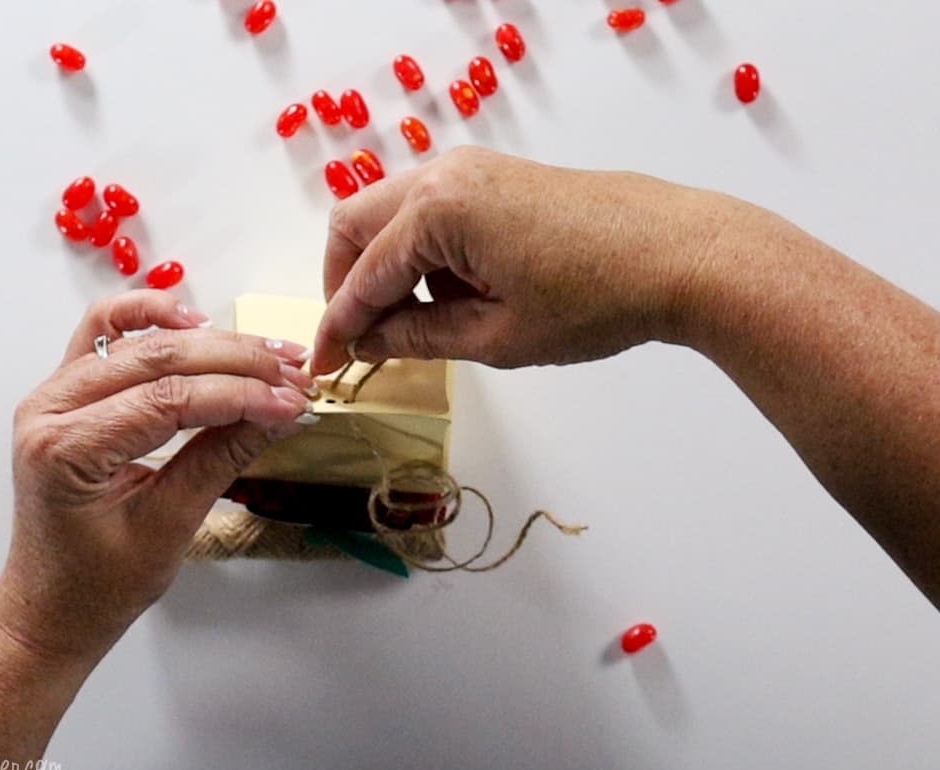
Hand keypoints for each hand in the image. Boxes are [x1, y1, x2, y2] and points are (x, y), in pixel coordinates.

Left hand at [0, 291, 315, 660]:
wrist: (52, 606)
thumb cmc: (97, 583)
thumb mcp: (170, 526)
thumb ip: (220, 458)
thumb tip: (279, 414)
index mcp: (65, 449)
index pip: (167, 400)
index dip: (239, 394)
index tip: (292, 400)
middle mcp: (50, 408)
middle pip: (156, 358)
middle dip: (235, 362)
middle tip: (293, 375)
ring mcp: (55, 394)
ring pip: (138, 338)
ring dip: (209, 340)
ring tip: (266, 353)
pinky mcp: (70, 391)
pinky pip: (107, 333)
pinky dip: (151, 318)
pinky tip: (197, 322)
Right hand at [312, 146, 730, 373]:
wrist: (682, 253)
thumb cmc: (598, 297)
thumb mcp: (496, 336)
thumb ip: (419, 336)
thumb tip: (370, 342)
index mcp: (438, 211)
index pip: (362, 276)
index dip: (339, 327)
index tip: (324, 365)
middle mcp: (445, 174)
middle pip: (355, 225)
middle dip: (346, 283)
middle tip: (360, 338)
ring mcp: (471, 168)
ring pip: (390, 214)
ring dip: (387, 267)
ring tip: (425, 324)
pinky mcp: (495, 176)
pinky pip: (430, 210)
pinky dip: (424, 252)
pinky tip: (460, 294)